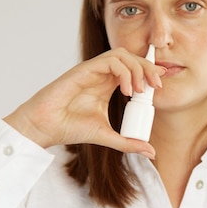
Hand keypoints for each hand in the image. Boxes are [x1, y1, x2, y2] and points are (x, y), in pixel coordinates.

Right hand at [3, 48, 163, 157]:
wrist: (46, 128)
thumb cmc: (70, 128)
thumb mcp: (107, 136)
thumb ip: (128, 142)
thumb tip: (151, 152)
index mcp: (108, 85)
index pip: (134, 70)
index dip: (149, 73)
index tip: (160, 86)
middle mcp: (102, 74)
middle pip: (131, 58)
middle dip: (148, 68)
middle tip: (157, 86)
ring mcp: (93, 70)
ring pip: (122, 55)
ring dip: (136, 69)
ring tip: (140, 90)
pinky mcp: (84, 69)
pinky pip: (110, 60)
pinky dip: (123, 71)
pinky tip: (126, 90)